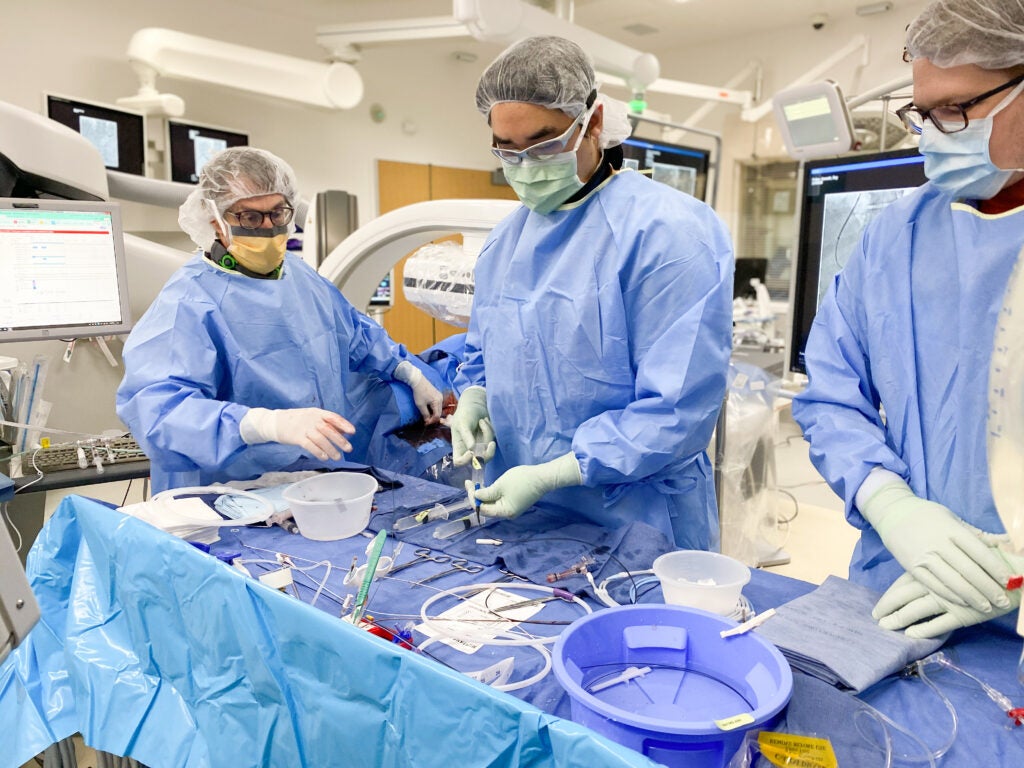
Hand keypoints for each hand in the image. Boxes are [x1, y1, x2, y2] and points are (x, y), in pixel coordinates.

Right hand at [240, 407, 354, 459]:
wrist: (275, 421)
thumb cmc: (297, 420)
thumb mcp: (312, 416)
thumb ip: (327, 423)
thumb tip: (343, 432)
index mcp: (317, 413)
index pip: (333, 417)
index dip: (344, 424)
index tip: (352, 432)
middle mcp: (311, 419)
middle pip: (328, 430)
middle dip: (340, 440)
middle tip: (349, 449)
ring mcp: (304, 428)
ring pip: (320, 439)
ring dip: (331, 449)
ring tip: (338, 457)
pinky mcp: (296, 437)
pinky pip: (310, 445)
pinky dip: (318, 452)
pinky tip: (325, 457)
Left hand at [393, 361, 442, 423]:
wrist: (418, 381)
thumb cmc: (419, 393)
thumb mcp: (420, 405)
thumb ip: (425, 414)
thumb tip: (427, 421)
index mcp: (437, 402)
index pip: (437, 415)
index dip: (432, 420)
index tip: (426, 423)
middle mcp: (441, 399)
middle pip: (439, 412)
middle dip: (433, 418)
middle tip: (426, 421)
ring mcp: (440, 396)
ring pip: (438, 408)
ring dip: (433, 413)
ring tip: (427, 416)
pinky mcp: (437, 394)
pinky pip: (437, 404)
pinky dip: (434, 409)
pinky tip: (429, 410)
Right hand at [448, 386, 495, 466]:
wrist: (475, 403)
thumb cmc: (465, 412)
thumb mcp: (463, 422)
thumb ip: (466, 436)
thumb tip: (472, 449)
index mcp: (459, 446)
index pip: (459, 462)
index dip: (465, 461)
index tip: (472, 453)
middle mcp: (469, 449)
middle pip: (478, 462)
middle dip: (487, 454)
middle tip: (491, 443)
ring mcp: (479, 446)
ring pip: (487, 450)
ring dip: (487, 434)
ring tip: (482, 421)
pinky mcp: (487, 441)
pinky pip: (492, 441)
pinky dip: (490, 430)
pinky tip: (485, 421)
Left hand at [473, 452, 581, 519]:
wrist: (542, 477)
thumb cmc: (521, 481)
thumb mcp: (500, 485)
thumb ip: (486, 493)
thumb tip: (476, 497)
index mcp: (504, 512)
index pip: (483, 509)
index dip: (473, 498)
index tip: (468, 485)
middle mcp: (507, 514)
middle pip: (487, 507)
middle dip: (477, 496)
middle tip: (469, 483)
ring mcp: (511, 509)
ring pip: (492, 504)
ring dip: (483, 495)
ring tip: (476, 484)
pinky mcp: (514, 503)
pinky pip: (499, 501)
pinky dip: (491, 494)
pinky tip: (486, 486)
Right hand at [859, 479, 1011, 610]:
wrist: (892, 512)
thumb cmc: (927, 515)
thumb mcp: (953, 518)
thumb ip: (978, 534)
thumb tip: (1007, 543)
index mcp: (951, 529)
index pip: (979, 552)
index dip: (997, 569)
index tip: (1011, 581)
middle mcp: (938, 544)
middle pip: (969, 570)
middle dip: (988, 588)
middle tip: (1003, 601)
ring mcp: (923, 556)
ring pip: (952, 581)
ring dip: (972, 597)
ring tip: (987, 607)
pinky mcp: (911, 567)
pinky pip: (933, 585)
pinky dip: (950, 595)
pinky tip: (963, 602)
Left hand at [873, 569, 1021, 638]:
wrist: (1016, 575)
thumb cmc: (986, 562)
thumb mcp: (957, 559)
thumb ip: (941, 562)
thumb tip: (924, 562)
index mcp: (934, 567)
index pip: (903, 582)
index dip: (889, 594)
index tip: (878, 605)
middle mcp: (936, 583)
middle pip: (903, 596)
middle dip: (887, 607)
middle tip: (876, 617)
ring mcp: (949, 599)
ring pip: (915, 610)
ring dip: (898, 619)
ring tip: (886, 627)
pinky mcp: (963, 614)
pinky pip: (938, 624)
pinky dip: (923, 629)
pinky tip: (911, 634)